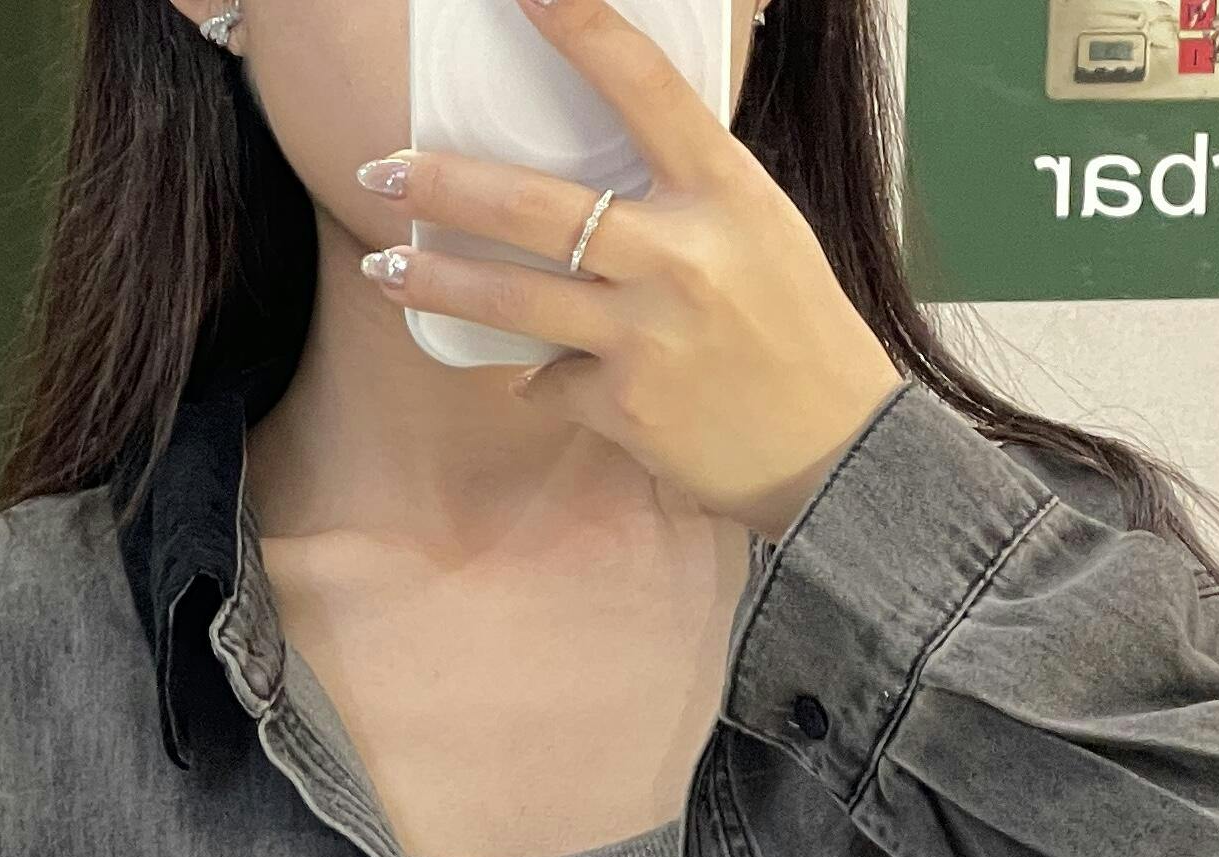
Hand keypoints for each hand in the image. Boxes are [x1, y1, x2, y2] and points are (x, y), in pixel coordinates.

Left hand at [355, 0, 903, 536]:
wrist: (836, 452)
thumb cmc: (796, 331)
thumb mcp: (759, 230)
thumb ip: (683, 196)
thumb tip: (590, 176)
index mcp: (724, 192)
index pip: (642, 86)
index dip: (581, 27)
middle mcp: (680, 256)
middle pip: (533, 209)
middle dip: (443, 188)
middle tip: (384, 171)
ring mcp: (646, 336)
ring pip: (511, 301)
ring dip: (435, 283)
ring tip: (383, 271)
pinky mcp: (625, 408)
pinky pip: (549, 381)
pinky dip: (542, 379)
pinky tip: (551, 381)